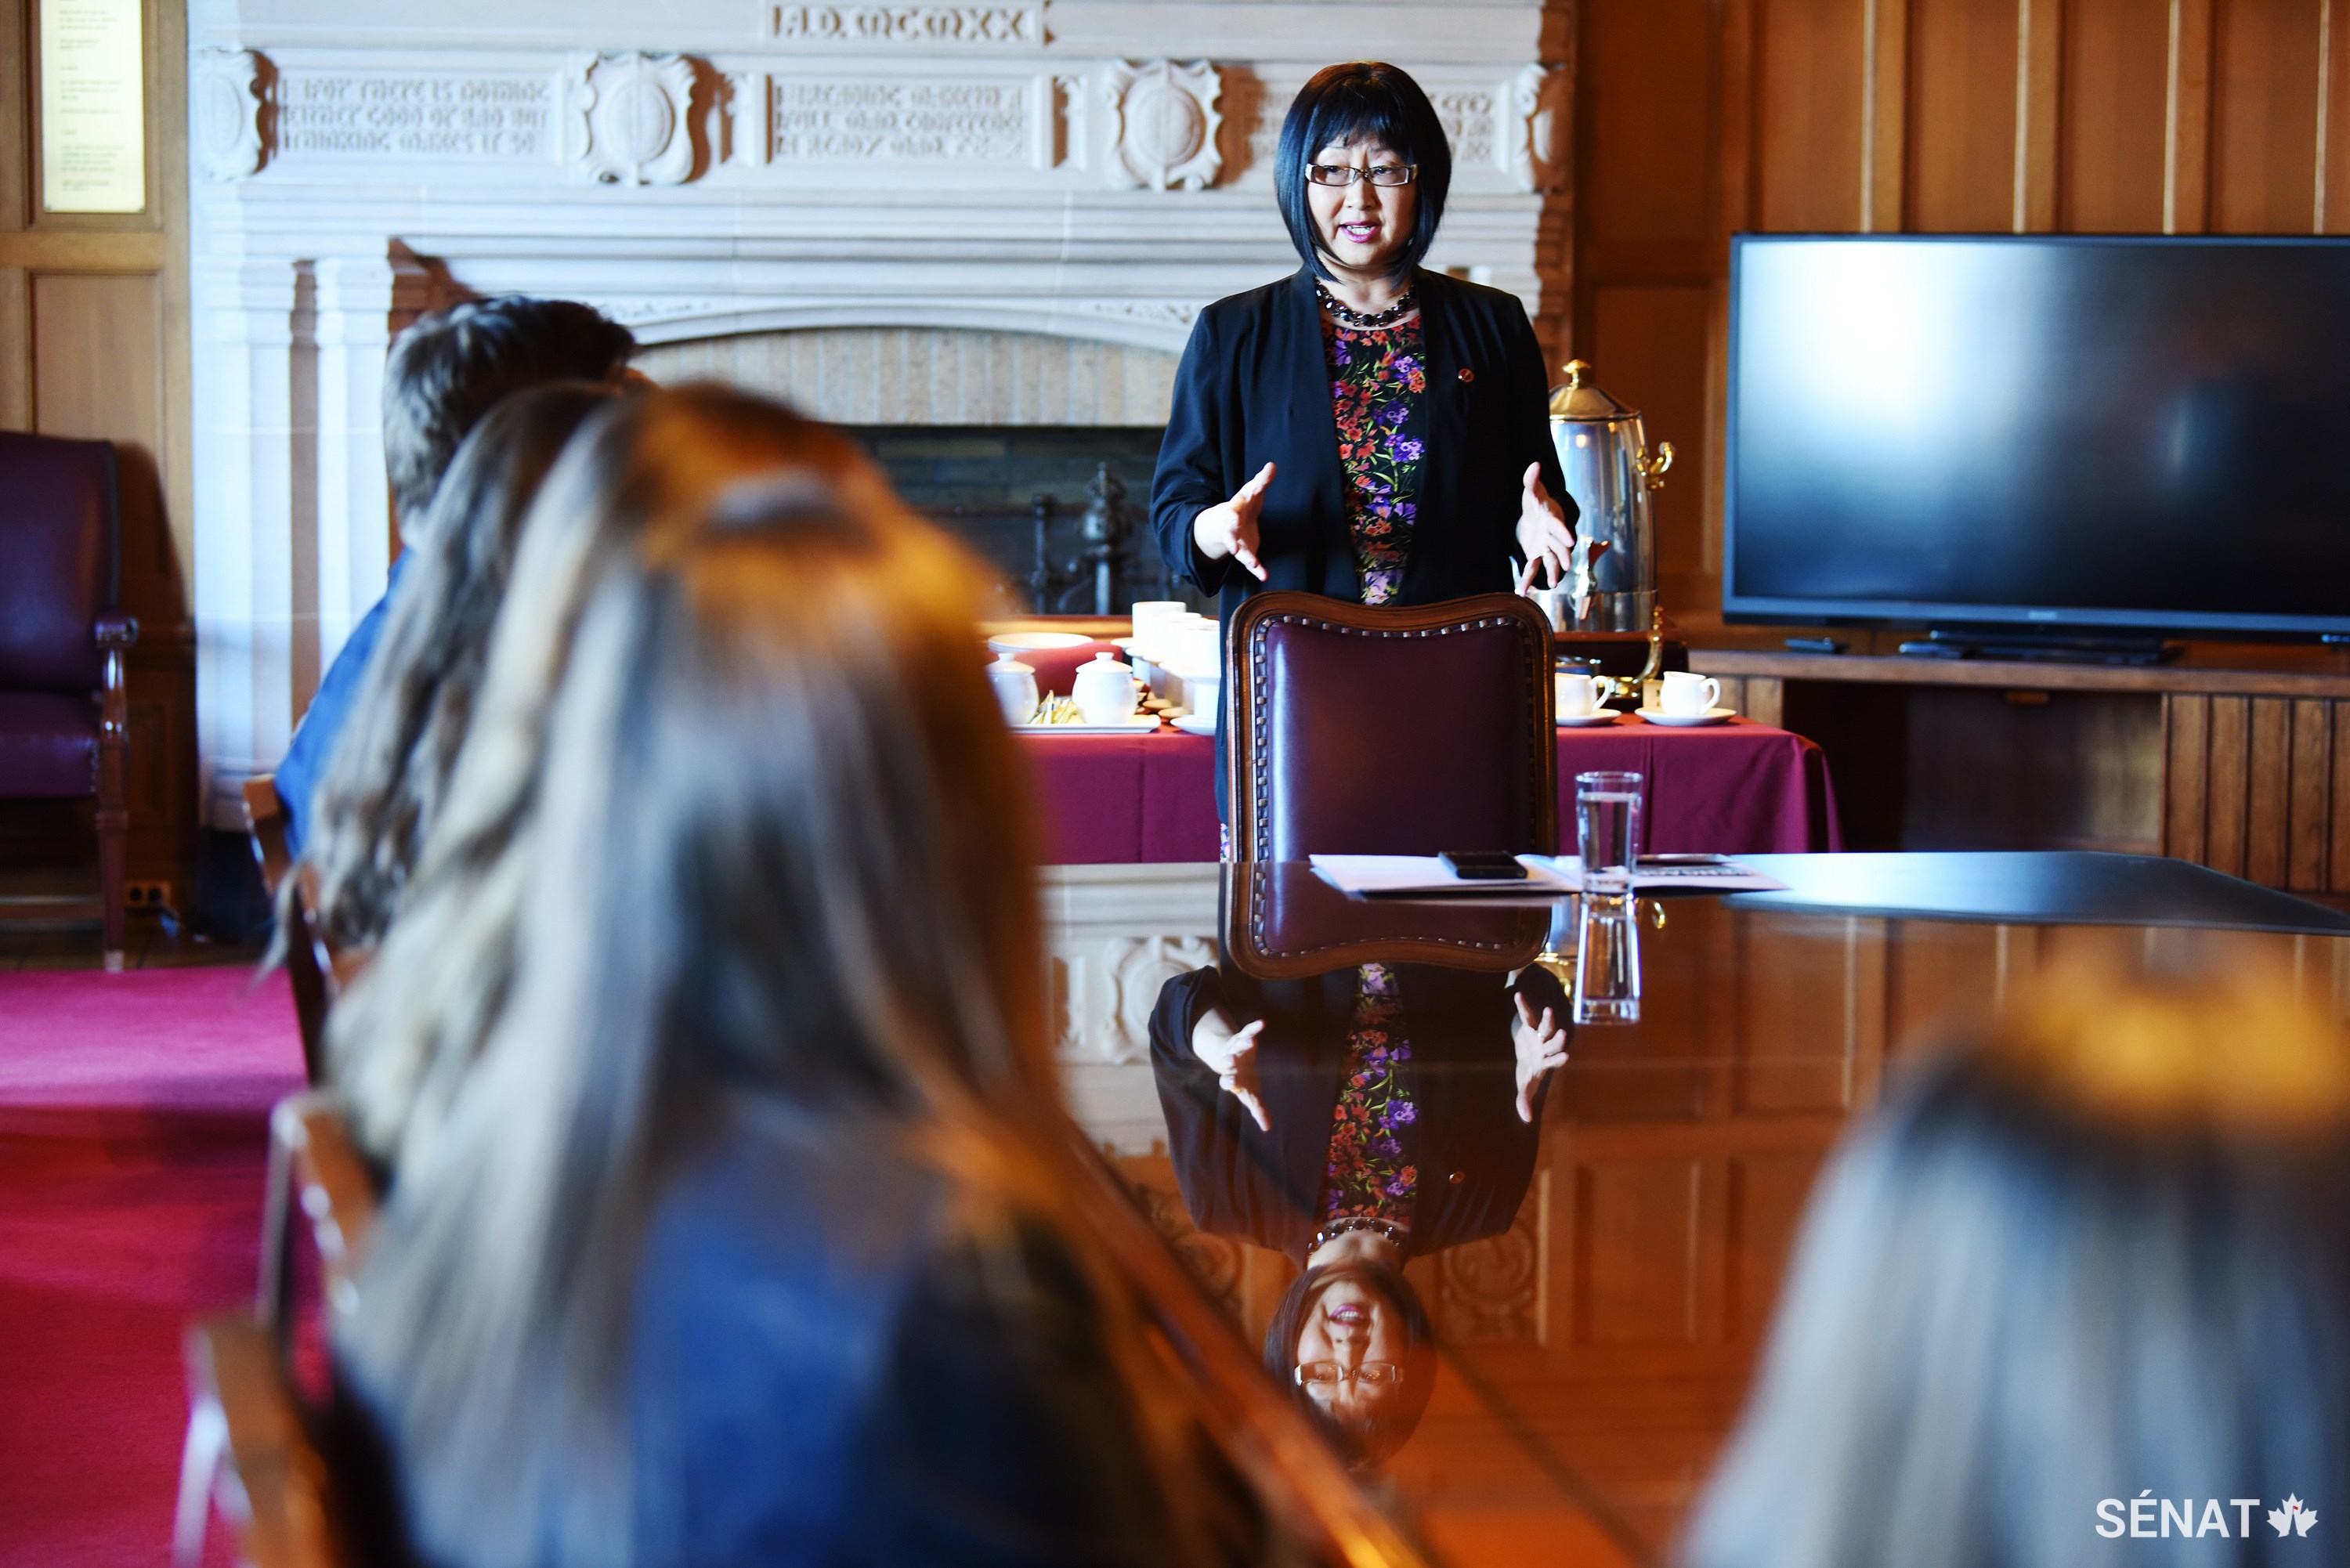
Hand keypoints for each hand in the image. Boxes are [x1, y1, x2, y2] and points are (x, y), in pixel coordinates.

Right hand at [1192, 462, 1273, 581]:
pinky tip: (1264, 576)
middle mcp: (1233, 528)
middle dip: (1231, 540)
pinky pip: (1250, 563)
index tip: (1238, 513)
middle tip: (1233, 548)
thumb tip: (1272, 465)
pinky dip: (1257, 570)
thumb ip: (1262, 480)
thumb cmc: (1242, 504)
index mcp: (1234, 511)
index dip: (1235, 514)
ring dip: (1245, 558)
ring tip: (1252, 564)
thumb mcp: (1251, 491)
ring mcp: (1237, 542)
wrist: (1227, 523)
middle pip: (1230, 535)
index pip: (1234, 512)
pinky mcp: (1245, 552)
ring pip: (1239, 551)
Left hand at [1192, 1012, 1269, 1130]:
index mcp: (1231, 1078)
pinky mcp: (1243, 1037)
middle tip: (1231, 1061)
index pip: (1227, 1081)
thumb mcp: (1249, 1094)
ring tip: (1250, 1041)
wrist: (1230, 1058)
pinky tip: (1262, 1023)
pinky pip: (1247, 1030)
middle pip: (1229, 1061)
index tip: (1232, 1082)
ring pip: (1238, 1045)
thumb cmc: (1242, 1080)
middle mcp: (1231, 1063)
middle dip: (1230, 1061)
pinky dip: (1254, 1027)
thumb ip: (1258, 1109)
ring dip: (1243, 1043)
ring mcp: (1236, 1049)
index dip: (1230, 1081)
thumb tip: (1268, 1127)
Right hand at [1510, 991, 1568, 1122]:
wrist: (1526, 1052)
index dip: (1559, 1059)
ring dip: (1548, 1020)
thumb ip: (1524, 1100)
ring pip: (1546, 1027)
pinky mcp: (1529, 1024)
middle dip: (1558, 1039)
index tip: (1566, 1057)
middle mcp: (1546, 1047)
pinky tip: (1517, 994)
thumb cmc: (1528, 1071)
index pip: (1554, 1061)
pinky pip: (1527, 1014)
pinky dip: (1522, 1005)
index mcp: (1545, 1062)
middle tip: (1563, 1034)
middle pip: (1553, 1043)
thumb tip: (1526, 1120)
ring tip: (1549, 1010)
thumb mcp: (1524, 1085)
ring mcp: (1539, 1034)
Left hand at [1513, 463, 1574, 589]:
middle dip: (1563, 555)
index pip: (1559, 526)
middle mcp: (1552, 536)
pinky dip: (1528, 580)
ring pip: (1551, 561)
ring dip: (1552, 572)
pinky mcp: (1537, 555)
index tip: (1571, 540)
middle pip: (1559, 547)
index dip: (1564, 533)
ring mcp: (1546, 547)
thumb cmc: (1536, 502)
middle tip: (1567, 565)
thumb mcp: (1532, 490)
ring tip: (1552, 584)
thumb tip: (1534, 464)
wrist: (1537, 515)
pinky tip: (1522, 592)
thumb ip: (1531, 479)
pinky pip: (1533, 568)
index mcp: (1551, 520)